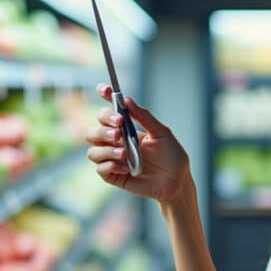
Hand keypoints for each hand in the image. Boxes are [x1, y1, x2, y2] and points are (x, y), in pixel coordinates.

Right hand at [85, 84, 190, 203]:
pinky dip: (111, 165)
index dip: (103, 98)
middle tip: (119, 129)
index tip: (103, 89)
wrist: (178, 181)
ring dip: (106, 149)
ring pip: (92, 151)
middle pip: (92, 131)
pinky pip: (100, 168)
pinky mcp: (114, 176)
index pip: (108, 112)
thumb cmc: (172, 156)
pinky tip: (126, 167)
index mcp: (126, 129)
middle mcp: (116, 143)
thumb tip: (127, 100)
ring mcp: (113, 159)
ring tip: (124, 153)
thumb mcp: (162, 133)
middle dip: (103, 128)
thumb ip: (144, 117)